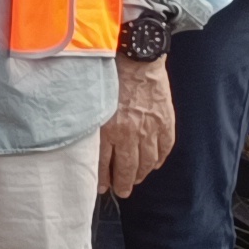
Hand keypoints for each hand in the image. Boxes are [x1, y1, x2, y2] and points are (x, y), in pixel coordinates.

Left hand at [100, 56, 177, 197]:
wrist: (137, 58)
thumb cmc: (110, 74)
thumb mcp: (93, 101)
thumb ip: (90, 123)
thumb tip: (83, 142)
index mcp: (108, 129)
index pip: (104, 164)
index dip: (103, 179)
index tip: (102, 187)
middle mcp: (129, 133)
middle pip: (127, 169)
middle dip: (123, 184)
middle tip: (122, 191)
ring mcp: (150, 130)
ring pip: (146, 163)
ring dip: (141, 175)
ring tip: (136, 180)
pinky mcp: (165, 123)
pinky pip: (164, 149)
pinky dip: (159, 159)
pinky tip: (154, 164)